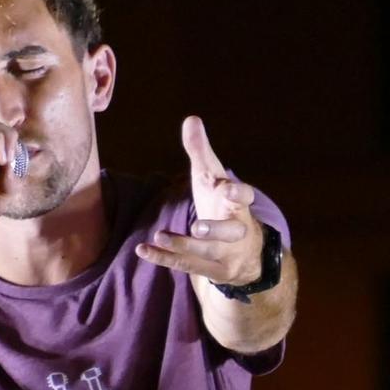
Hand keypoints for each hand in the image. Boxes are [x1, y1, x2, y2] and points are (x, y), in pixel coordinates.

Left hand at [133, 115, 263, 285]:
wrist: (247, 252)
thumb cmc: (223, 206)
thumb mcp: (213, 178)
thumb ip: (201, 152)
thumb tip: (191, 119)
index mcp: (238, 205)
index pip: (244, 197)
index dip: (237, 193)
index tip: (227, 188)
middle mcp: (236, 230)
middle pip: (230, 231)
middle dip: (216, 229)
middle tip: (198, 226)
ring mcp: (226, 254)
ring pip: (207, 252)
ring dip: (184, 245)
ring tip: (160, 235)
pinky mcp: (212, 270)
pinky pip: (187, 266)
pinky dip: (164, 258)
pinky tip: (142, 250)